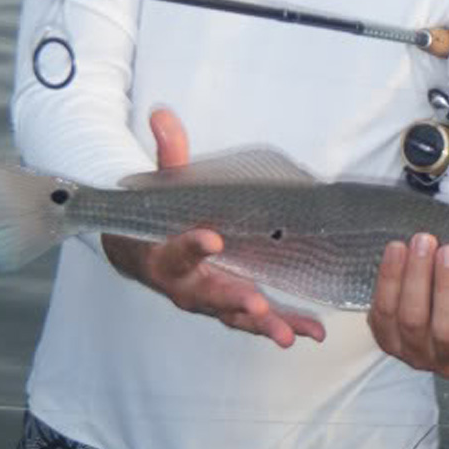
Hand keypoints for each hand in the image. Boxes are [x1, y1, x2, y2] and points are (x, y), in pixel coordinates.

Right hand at [101, 108, 325, 347]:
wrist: (138, 253)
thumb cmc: (154, 217)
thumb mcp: (158, 185)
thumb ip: (167, 153)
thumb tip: (162, 114)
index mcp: (164, 255)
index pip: (177, 250)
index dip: (192, 245)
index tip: (211, 239)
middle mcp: (185, 284)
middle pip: (209, 295)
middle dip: (234, 300)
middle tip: (257, 305)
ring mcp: (208, 299)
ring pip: (234, 315)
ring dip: (263, 324)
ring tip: (289, 334)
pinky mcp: (230, 306)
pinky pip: (256, 320)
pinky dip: (283, 325)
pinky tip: (310, 332)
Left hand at [367, 211, 448, 377]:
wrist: (438, 293)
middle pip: (447, 330)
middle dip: (447, 288)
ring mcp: (417, 351)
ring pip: (412, 320)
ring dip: (416, 278)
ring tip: (422, 241)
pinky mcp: (388, 339)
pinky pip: (383, 313)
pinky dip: (389, 279)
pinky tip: (396, 249)